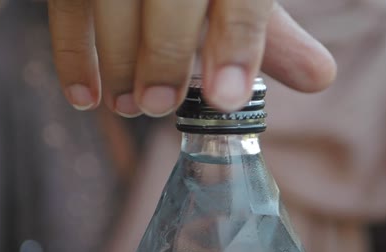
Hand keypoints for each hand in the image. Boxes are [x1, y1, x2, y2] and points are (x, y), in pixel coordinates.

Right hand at [48, 0, 335, 116]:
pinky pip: (65, 4)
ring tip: (129, 107)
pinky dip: (72, 54)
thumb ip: (271, 34)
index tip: (225, 99)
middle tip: (159, 107)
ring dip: (116, 62)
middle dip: (163, 56)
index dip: (236, 43)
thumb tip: (320, 79)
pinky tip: (85, 97)